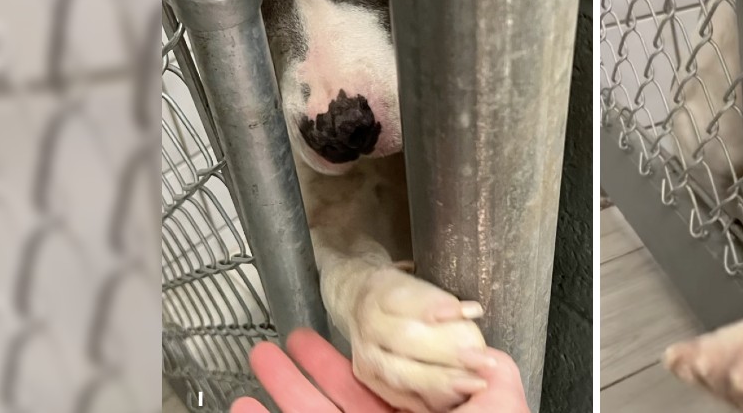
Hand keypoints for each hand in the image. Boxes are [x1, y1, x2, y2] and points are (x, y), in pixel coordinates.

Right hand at [230, 328, 530, 412]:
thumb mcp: (498, 408)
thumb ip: (494, 377)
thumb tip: (483, 350)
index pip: (383, 387)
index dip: (353, 360)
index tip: (332, 337)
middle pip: (338, 402)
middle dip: (307, 371)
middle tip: (281, 344)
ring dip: (283, 392)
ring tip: (258, 363)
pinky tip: (243, 408)